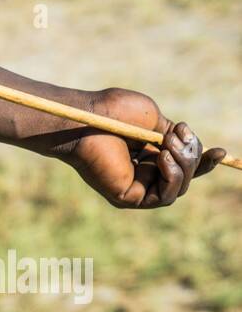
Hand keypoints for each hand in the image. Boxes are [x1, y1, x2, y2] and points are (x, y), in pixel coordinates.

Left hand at [64, 88, 227, 207]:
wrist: (89, 119)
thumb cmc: (114, 113)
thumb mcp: (155, 121)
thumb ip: (174, 137)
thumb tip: (189, 146)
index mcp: (148, 155)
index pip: (183, 165)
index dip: (205, 160)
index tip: (222, 152)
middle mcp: (142, 174)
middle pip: (187, 176)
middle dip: (193, 155)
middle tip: (177, 137)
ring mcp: (136, 187)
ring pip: (180, 187)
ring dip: (184, 163)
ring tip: (166, 144)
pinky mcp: (128, 198)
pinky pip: (165, 197)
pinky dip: (172, 176)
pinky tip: (162, 157)